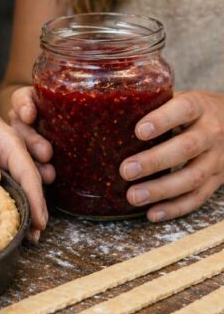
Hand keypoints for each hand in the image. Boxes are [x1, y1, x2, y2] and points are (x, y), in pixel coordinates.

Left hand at [0, 78, 48, 241]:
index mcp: (10, 143)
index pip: (28, 174)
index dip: (36, 200)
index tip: (39, 223)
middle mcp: (11, 153)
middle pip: (29, 184)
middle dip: (35, 210)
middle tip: (35, 238)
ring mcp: (3, 160)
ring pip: (19, 187)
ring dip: (25, 209)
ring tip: (26, 233)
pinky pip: (6, 186)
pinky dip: (9, 202)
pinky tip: (7, 217)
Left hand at [120, 91, 223, 221]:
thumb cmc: (189, 111)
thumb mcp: (176, 99)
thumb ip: (148, 105)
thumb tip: (101, 112)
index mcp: (200, 106)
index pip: (185, 109)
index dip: (163, 120)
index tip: (139, 131)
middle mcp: (213, 132)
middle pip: (187, 147)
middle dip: (155, 161)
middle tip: (125, 170)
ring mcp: (218, 158)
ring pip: (194, 177)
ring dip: (162, 190)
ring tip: (133, 196)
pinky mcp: (217, 180)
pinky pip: (198, 198)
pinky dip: (175, 208)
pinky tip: (152, 214)